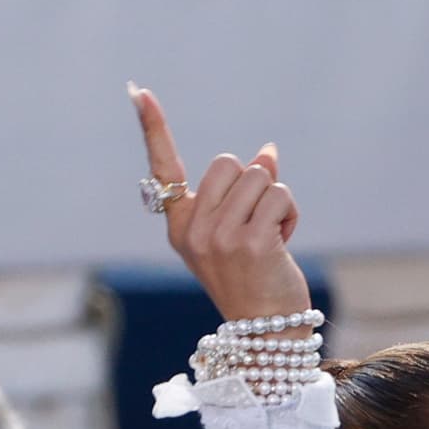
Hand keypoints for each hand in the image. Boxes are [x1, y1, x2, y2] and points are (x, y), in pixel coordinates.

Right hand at [129, 83, 311, 323]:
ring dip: (275, 201)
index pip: (164, 170)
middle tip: (256, 226)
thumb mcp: (239, 232)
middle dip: (252, 184)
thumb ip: (245, 192)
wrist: (266, 335)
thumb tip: (269, 150)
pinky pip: (278, 195)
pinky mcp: (252, 243)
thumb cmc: (252, 282)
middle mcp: (194, 231)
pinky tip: (283, 242)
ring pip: (258, 176)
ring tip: (271, 238)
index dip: (153, 128)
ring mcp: (221, 238)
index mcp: (182, 227)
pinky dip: (289, 213)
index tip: (139, 93)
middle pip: (227, 162)